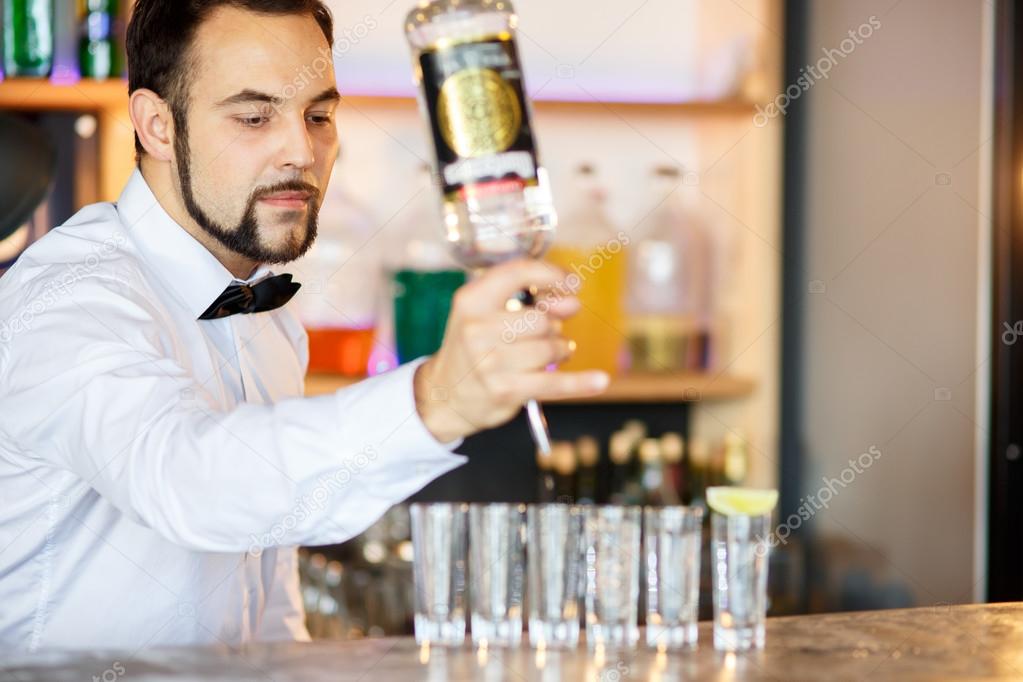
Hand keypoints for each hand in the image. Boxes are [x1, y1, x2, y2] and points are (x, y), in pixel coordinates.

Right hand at [413, 259, 609, 442]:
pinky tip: (600, 381)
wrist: (446, 394)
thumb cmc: (474, 347)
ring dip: (558, 351)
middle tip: (544, 336)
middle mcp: (477, 329)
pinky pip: (554, 383)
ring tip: (547, 356)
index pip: (518, 273)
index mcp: (471, 300)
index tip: (572, 283)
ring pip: (551, 348)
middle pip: (542, 319)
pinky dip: (581, 383)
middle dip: (553, 327)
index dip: (552, 275)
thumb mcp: (486, 315)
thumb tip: (572, 301)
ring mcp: (491, 362)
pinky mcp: (506, 390)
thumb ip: (529, 302)